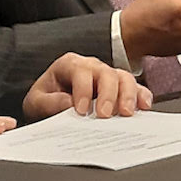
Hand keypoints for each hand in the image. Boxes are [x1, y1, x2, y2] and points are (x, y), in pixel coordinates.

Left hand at [22, 53, 152, 121]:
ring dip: (128, 95)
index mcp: (70, 65)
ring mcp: (109, 76)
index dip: (82, 91)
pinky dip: (142, 96)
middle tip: (105, 115)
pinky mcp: (121, 88)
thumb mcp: (37, 101)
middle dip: (108, 94)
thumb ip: (49, 103)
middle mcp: (92, 67)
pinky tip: (143, 107)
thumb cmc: (46, 100)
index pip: (81, 72)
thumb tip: (68, 104)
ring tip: (126, 113)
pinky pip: (136, 87)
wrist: (51, 104)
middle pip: (106, 73)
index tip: (80, 111)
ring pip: (124, 78)